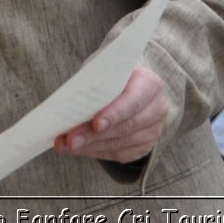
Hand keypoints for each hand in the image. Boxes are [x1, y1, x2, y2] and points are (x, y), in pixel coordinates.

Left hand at [52, 65, 167, 162]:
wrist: (127, 85)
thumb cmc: (112, 76)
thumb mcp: (104, 69)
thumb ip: (94, 82)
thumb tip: (70, 101)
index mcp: (149, 83)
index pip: (134, 100)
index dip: (115, 113)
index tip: (96, 123)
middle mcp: (156, 107)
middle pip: (125, 126)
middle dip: (94, 135)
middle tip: (71, 139)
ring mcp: (152, 130)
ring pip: (120, 144)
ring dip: (90, 146)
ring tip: (67, 145)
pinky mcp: (144, 146)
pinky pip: (118, 154)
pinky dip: (96, 152)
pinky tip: (80, 149)